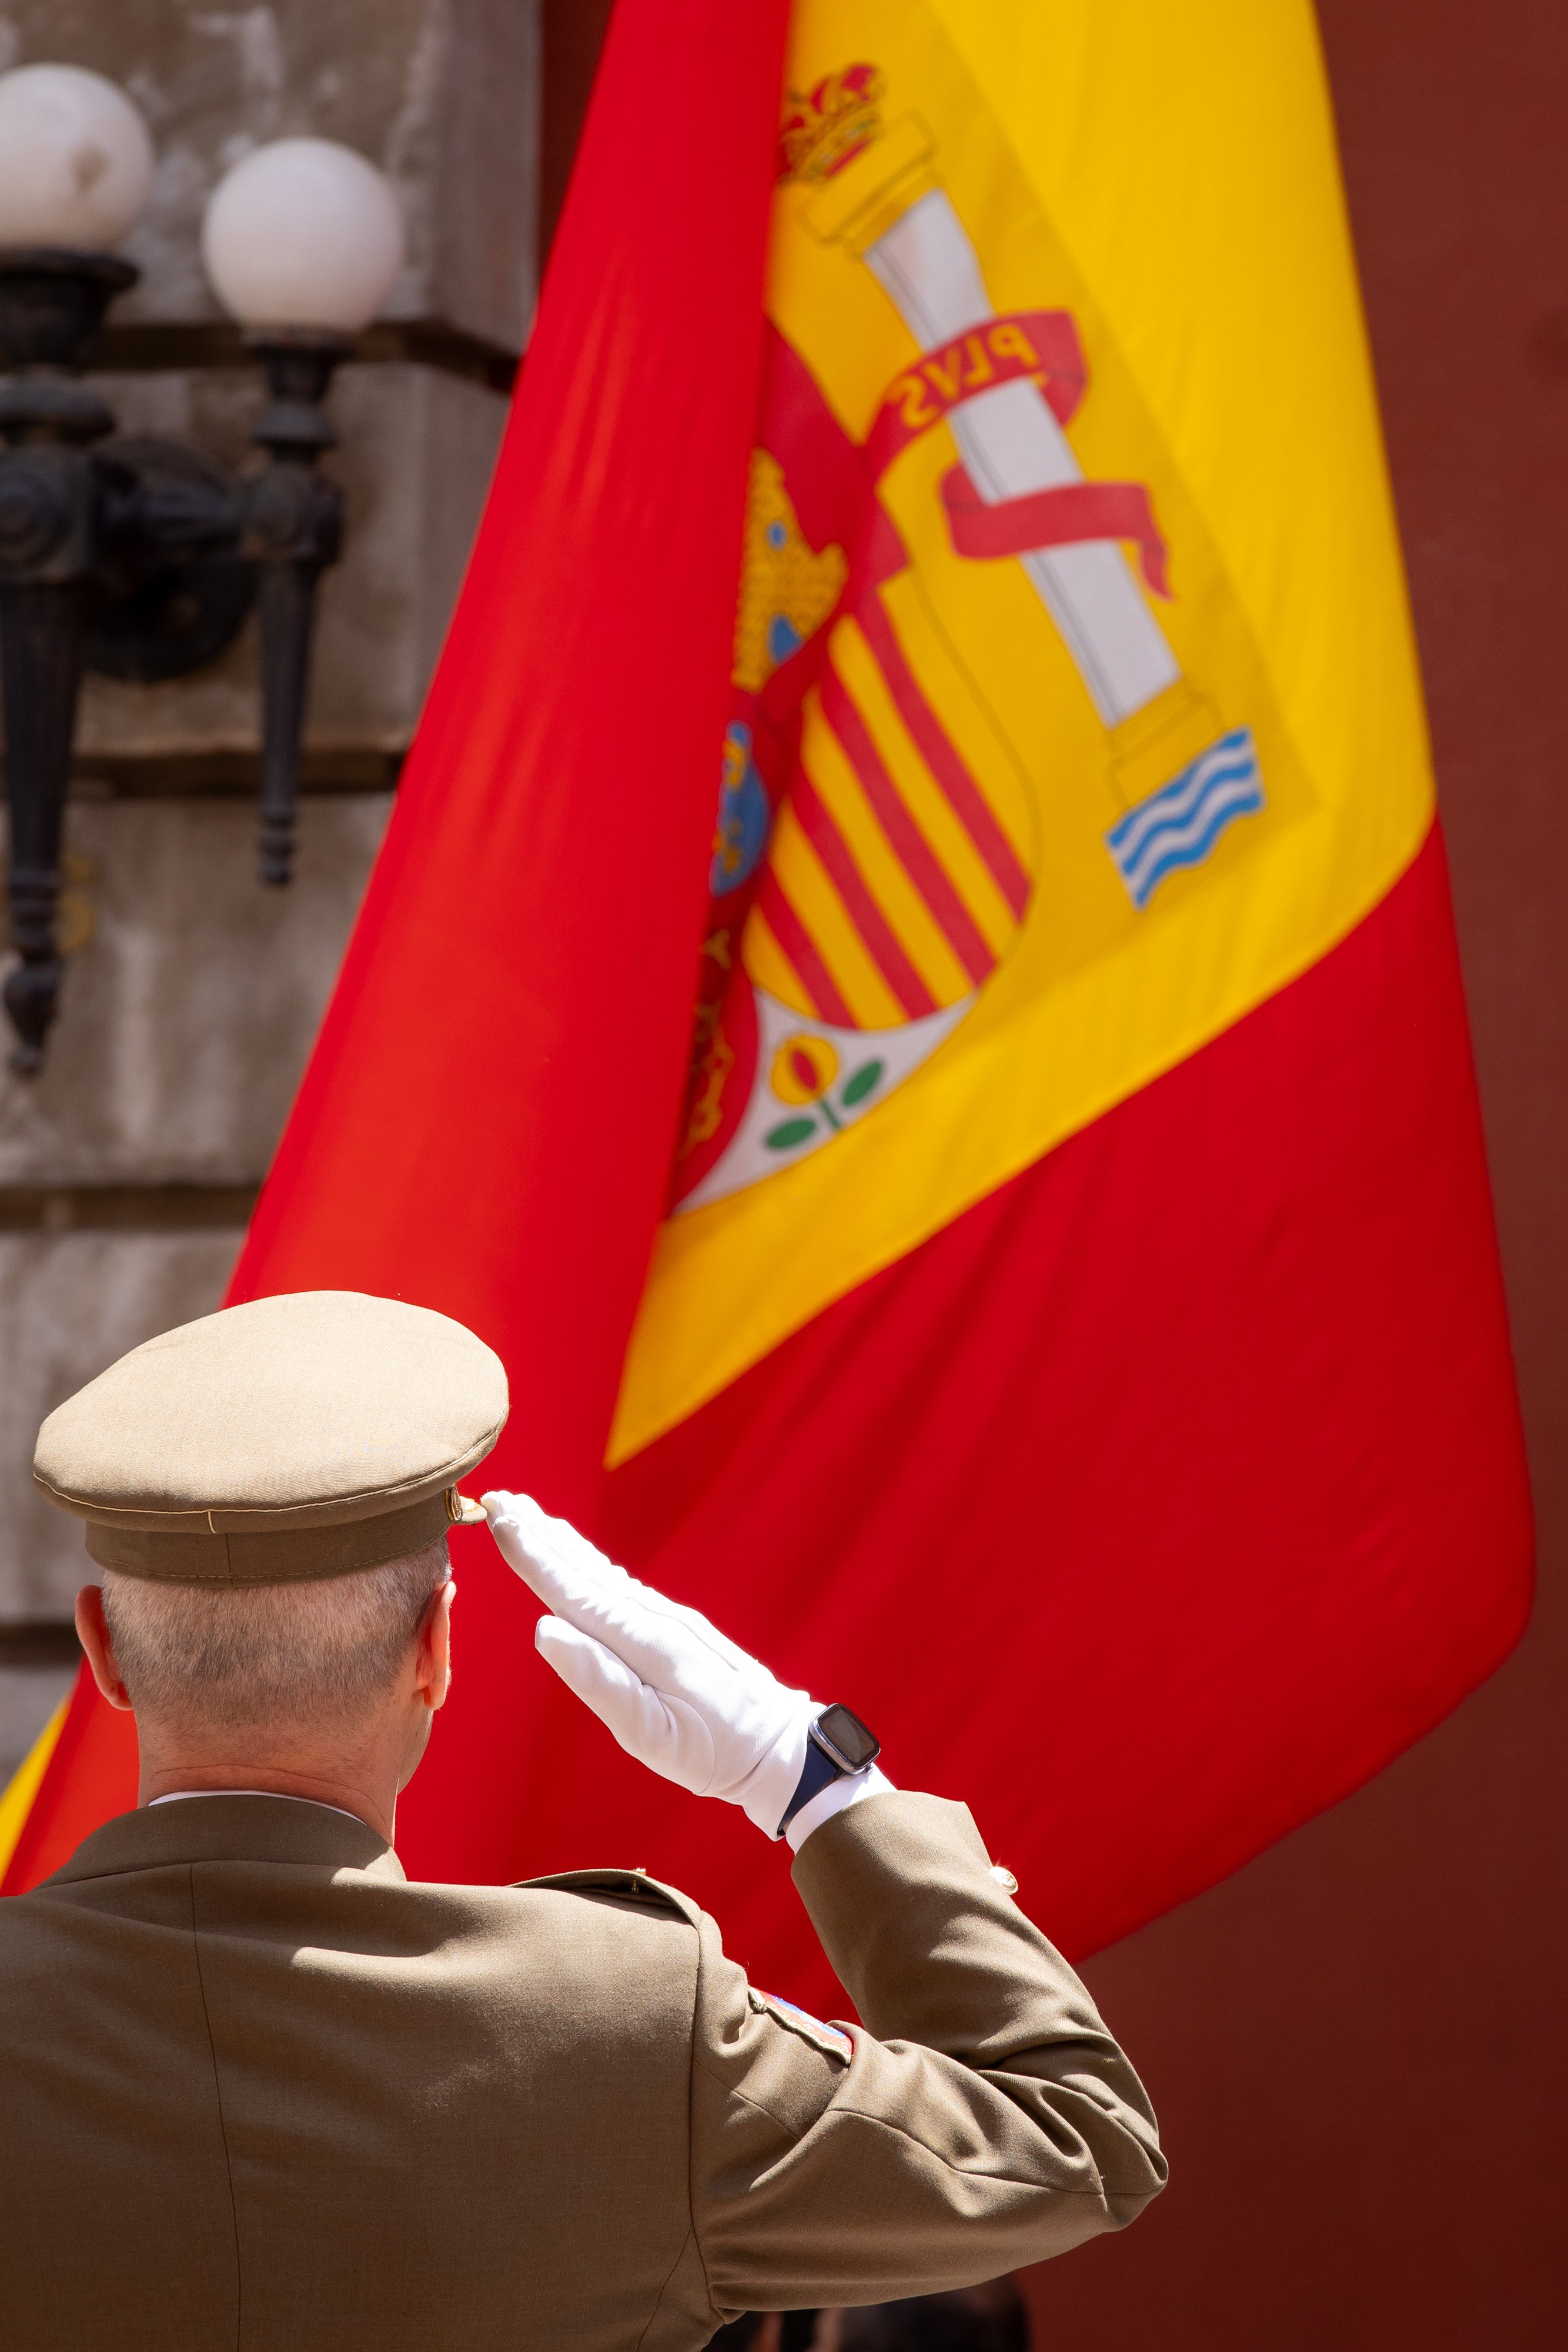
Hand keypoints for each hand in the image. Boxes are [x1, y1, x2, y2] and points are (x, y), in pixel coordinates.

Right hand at [484, 1491, 814, 1838]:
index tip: (496, 1515)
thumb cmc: (712, 1750)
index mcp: (642, 1640)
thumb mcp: (650, 1733)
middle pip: (582, 1567)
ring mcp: (664, 1617)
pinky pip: (617, 1584)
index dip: (531, 1553)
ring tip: (526, 1514)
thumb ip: (597, 1680)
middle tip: (496, 1496)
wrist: (777, 1745)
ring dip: (560, 1541)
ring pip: (600, 1571)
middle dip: (537, 1532)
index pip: (572, 1588)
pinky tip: (577, 1559)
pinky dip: (588, 1564)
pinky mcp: (671, 1627)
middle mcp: (652, 1616)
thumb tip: (544, 1629)